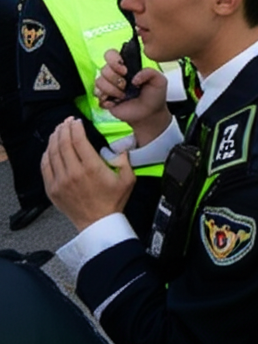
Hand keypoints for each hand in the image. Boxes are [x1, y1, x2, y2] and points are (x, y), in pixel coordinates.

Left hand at [42, 117, 135, 231]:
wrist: (98, 222)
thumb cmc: (113, 201)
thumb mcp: (128, 179)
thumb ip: (124, 159)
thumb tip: (121, 145)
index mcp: (92, 168)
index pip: (79, 140)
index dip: (76, 127)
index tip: (77, 121)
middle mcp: (73, 172)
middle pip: (63, 143)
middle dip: (64, 129)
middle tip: (66, 122)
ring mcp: (60, 180)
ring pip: (52, 153)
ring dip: (54, 139)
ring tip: (58, 130)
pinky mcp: (52, 188)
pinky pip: (45, 166)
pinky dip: (46, 154)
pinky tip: (50, 148)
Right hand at [96, 48, 170, 144]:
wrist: (150, 114)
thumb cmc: (154, 96)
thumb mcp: (159, 81)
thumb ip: (150, 72)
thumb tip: (134, 78)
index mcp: (126, 67)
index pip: (110, 55)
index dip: (113, 60)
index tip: (124, 70)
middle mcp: (115, 75)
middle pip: (103, 69)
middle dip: (115, 78)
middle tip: (126, 86)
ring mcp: (109, 87)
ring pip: (99, 82)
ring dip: (112, 90)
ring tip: (123, 96)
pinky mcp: (105, 99)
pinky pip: (97, 96)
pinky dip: (106, 100)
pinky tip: (116, 103)